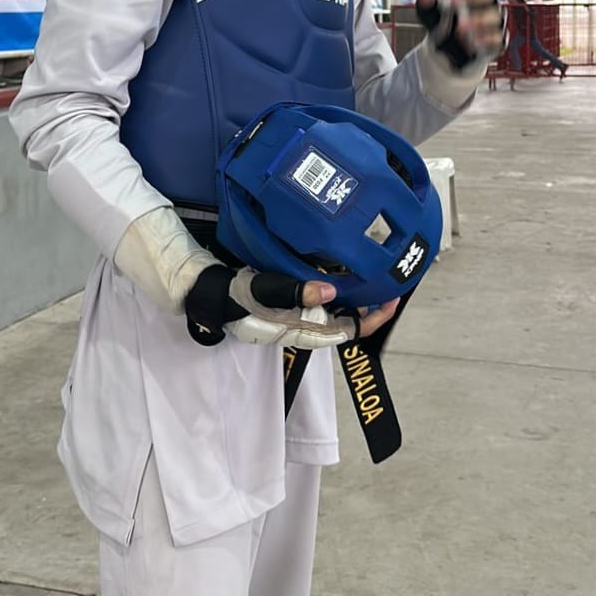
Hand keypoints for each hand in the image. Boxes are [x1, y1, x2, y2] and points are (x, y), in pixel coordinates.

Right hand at [184, 266, 399, 348]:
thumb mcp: (260, 292)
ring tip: (372, 268)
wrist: (204, 290)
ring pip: (336, 306)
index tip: (391, 299)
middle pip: (346, 318)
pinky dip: (335, 283)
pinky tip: (340, 264)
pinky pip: (320, 294)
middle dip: (369, 302)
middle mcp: (303, 323)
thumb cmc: (231, 296)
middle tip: (389, 276)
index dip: (372, 318)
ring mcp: (297, 312)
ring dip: (354, 292)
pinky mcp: (289, 298)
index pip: (347, 331)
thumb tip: (330, 291)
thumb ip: (293, 292)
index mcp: (300, 329)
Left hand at [416, 0, 503, 63]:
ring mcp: (490, 23)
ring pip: (494, 16)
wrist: (443, 53)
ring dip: (479, 20)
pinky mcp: (493, 41)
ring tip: (461, 27)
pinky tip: (473, 41)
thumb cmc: (441, 26)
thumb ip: (427, 1)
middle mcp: (485, 6)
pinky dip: (486, 40)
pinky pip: (496, 38)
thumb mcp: (429, 13)